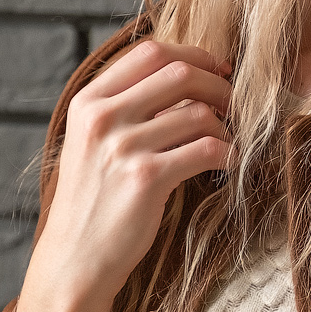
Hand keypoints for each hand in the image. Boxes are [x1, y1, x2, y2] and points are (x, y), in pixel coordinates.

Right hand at [32, 38, 232, 311]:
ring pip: (198, 113)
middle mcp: (101, 118)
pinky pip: (207, 148)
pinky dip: (228, 153)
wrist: (76, 259)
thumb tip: (188, 75)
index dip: (194, 54)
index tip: (218, 69)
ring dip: (224, 125)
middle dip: (217, 84)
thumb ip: (126, 107)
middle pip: (179, 72)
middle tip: (234, 104)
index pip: (150, 51)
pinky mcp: (146, 178)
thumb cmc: (94, 200)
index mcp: (88, 101)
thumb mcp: (94, 142)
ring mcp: (122, 147)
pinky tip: (228, 162)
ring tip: (226, 142)